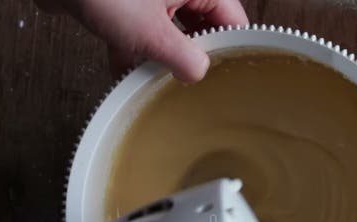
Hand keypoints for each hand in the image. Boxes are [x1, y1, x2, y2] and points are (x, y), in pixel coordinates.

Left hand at [36, 0, 248, 81]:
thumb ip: (183, 58)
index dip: (229, 47)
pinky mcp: (124, 2)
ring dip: (160, 56)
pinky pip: (140, 28)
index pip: (231, 19)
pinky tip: (126, 72)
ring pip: (169, 29)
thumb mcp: (151, 33)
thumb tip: (198, 72)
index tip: (225, 74)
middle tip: (189, 79)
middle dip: (190, 55)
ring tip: (157, 79)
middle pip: (200, 25)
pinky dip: (135, 49)